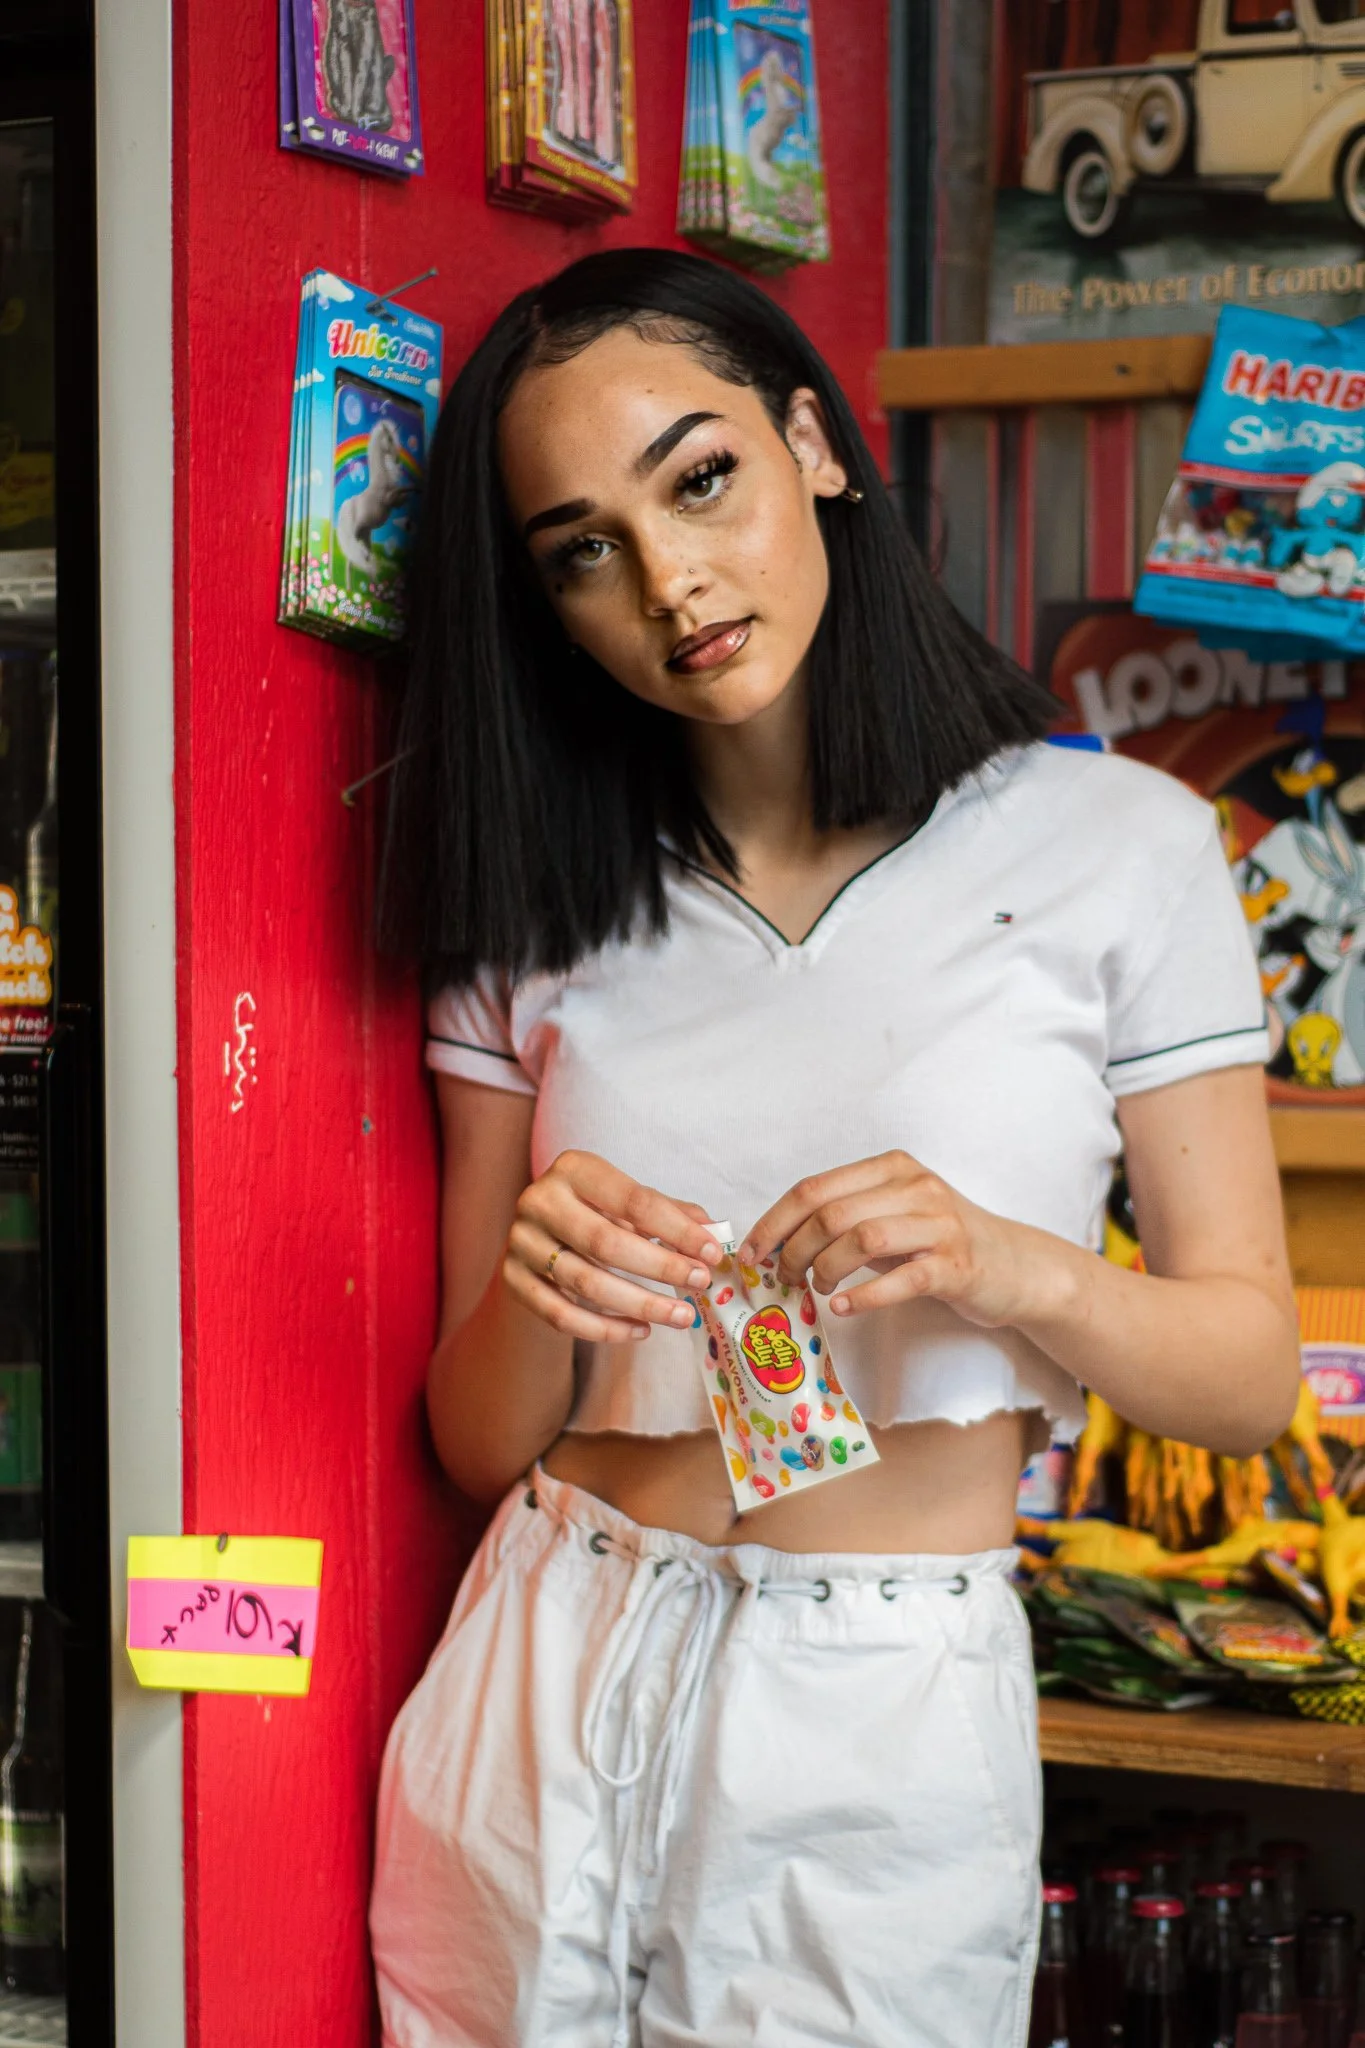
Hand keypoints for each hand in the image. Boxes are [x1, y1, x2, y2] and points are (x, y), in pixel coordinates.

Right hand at [505, 1149, 720, 1344]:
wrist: (537, 1240)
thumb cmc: (595, 1216)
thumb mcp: (628, 1205)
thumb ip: (668, 1214)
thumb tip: (712, 1232)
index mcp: (573, 1168)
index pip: (633, 1200)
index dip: (677, 1229)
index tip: (712, 1253)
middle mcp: (539, 1200)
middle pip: (606, 1243)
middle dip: (661, 1267)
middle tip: (700, 1283)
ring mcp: (520, 1242)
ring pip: (585, 1284)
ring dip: (641, 1304)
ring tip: (681, 1316)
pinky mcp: (512, 1280)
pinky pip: (562, 1315)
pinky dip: (606, 1329)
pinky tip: (641, 1331)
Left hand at [740, 1150, 1041, 1328]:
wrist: (1014, 1266)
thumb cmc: (940, 1243)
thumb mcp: (893, 1216)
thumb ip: (846, 1219)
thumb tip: (779, 1243)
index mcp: (891, 1168)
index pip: (815, 1188)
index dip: (774, 1221)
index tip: (750, 1251)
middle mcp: (915, 1187)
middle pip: (832, 1214)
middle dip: (794, 1250)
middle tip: (784, 1278)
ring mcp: (939, 1225)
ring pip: (861, 1239)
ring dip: (825, 1270)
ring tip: (817, 1289)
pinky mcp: (956, 1265)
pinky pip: (901, 1278)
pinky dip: (864, 1296)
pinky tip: (843, 1308)